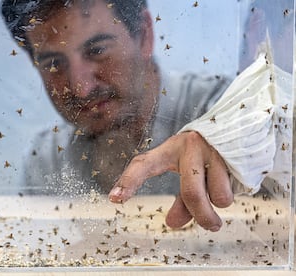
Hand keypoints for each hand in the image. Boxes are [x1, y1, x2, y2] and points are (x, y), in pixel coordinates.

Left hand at [108, 131, 232, 231]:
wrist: (241, 126)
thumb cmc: (205, 156)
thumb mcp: (188, 175)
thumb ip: (182, 201)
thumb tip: (173, 224)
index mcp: (169, 149)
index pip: (143, 163)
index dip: (129, 181)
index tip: (115, 199)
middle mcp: (188, 145)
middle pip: (190, 193)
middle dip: (201, 215)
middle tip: (210, 225)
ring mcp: (212, 148)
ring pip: (217, 195)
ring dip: (221, 204)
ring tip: (221, 191)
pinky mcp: (234, 152)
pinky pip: (235, 188)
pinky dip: (234, 192)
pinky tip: (233, 177)